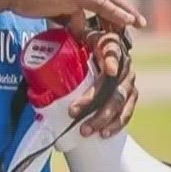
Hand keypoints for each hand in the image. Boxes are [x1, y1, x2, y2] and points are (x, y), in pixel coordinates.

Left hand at [64, 19, 138, 139]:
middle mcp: (123, 63)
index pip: (113, 50)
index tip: (108, 71)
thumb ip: (63, 41)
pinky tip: (104, 133)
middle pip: (113, 83)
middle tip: (72, 113)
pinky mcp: (131, 95)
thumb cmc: (83, 46)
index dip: (112, 60)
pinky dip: (115, 124)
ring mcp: (129, 81)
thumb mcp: (75, 38)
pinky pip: (126, 112)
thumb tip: (39, 53)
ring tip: (86, 130)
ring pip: (120, 101)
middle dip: (94, 102)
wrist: (99, 51)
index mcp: (109, 45)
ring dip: (103, 118)